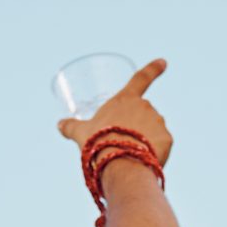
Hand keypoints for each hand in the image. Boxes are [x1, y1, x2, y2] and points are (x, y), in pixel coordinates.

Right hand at [57, 58, 173, 162]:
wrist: (120, 164)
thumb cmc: (99, 143)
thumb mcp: (82, 133)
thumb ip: (71, 126)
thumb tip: (60, 124)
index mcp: (125, 99)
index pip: (140, 78)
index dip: (152, 69)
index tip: (164, 62)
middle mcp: (145, 106)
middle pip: (142, 114)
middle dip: (134, 126)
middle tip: (119, 143)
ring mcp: (158, 122)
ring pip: (152, 129)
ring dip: (143, 138)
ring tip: (128, 153)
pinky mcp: (167, 139)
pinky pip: (160, 144)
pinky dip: (153, 151)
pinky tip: (142, 159)